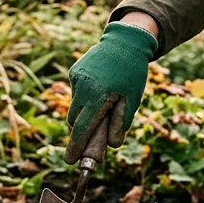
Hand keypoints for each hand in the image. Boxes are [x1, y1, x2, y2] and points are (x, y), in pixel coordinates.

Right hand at [64, 18, 157, 163]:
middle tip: (95, 131)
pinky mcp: (74, 71)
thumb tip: (113, 144)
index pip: (83, 129)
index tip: (70, 161)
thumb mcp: (133, 99)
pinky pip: (77, 92)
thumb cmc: (132, 72)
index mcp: (99, 96)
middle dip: (82, 130)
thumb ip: (121, 122)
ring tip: (105, 100)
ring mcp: (76, 78)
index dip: (76, 146)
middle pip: (75, 120)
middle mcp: (83, 88)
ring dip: (85, 111)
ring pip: (75, 106)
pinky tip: (100, 85)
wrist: (125, 41)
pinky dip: (85, 95)